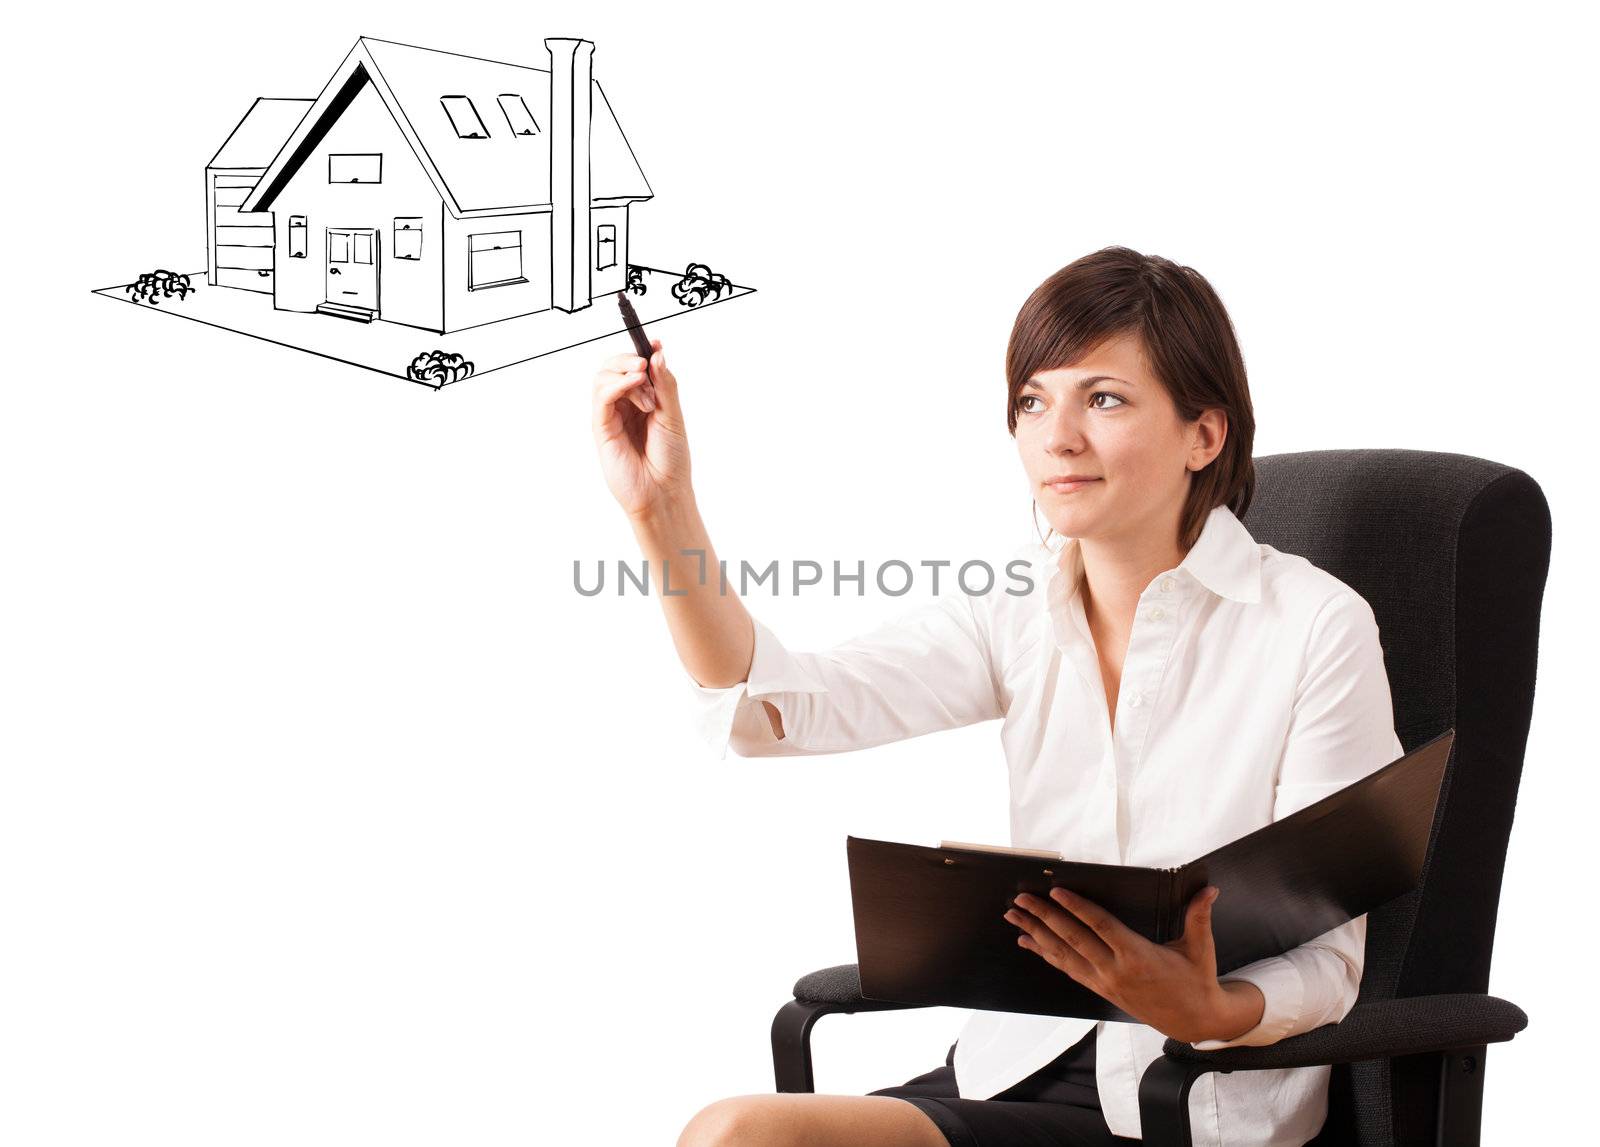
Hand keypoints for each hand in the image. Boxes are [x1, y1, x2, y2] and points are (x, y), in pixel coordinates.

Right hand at [591, 338, 691, 520]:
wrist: (664, 492)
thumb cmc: (671, 460)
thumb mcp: (673, 416)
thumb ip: (665, 385)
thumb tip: (657, 353)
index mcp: (643, 401)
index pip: (634, 367)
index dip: (641, 351)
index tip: (655, 341)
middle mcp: (625, 406)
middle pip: (613, 366)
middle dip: (629, 359)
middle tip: (645, 366)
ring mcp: (611, 416)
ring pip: (603, 377)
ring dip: (625, 374)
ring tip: (648, 397)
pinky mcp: (601, 428)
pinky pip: (601, 396)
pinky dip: (617, 384)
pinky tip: (635, 385)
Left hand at [1003, 885, 1258, 1043]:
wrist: (1195, 1021)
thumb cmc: (1197, 981)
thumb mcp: (1201, 949)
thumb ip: (1198, 917)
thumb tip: (1209, 890)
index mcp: (1137, 957)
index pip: (1100, 926)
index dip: (1076, 908)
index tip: (1055, 892)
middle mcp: (1115, 970)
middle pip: (1072, 939)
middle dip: (1043, 918)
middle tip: (1020, 900)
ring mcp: (1104, 982)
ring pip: (1064, 956)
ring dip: (1036, 935)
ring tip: (1014, 918)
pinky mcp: (1101, 989)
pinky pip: (1068, 969)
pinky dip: (1047, 955)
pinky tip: (1030, 943)